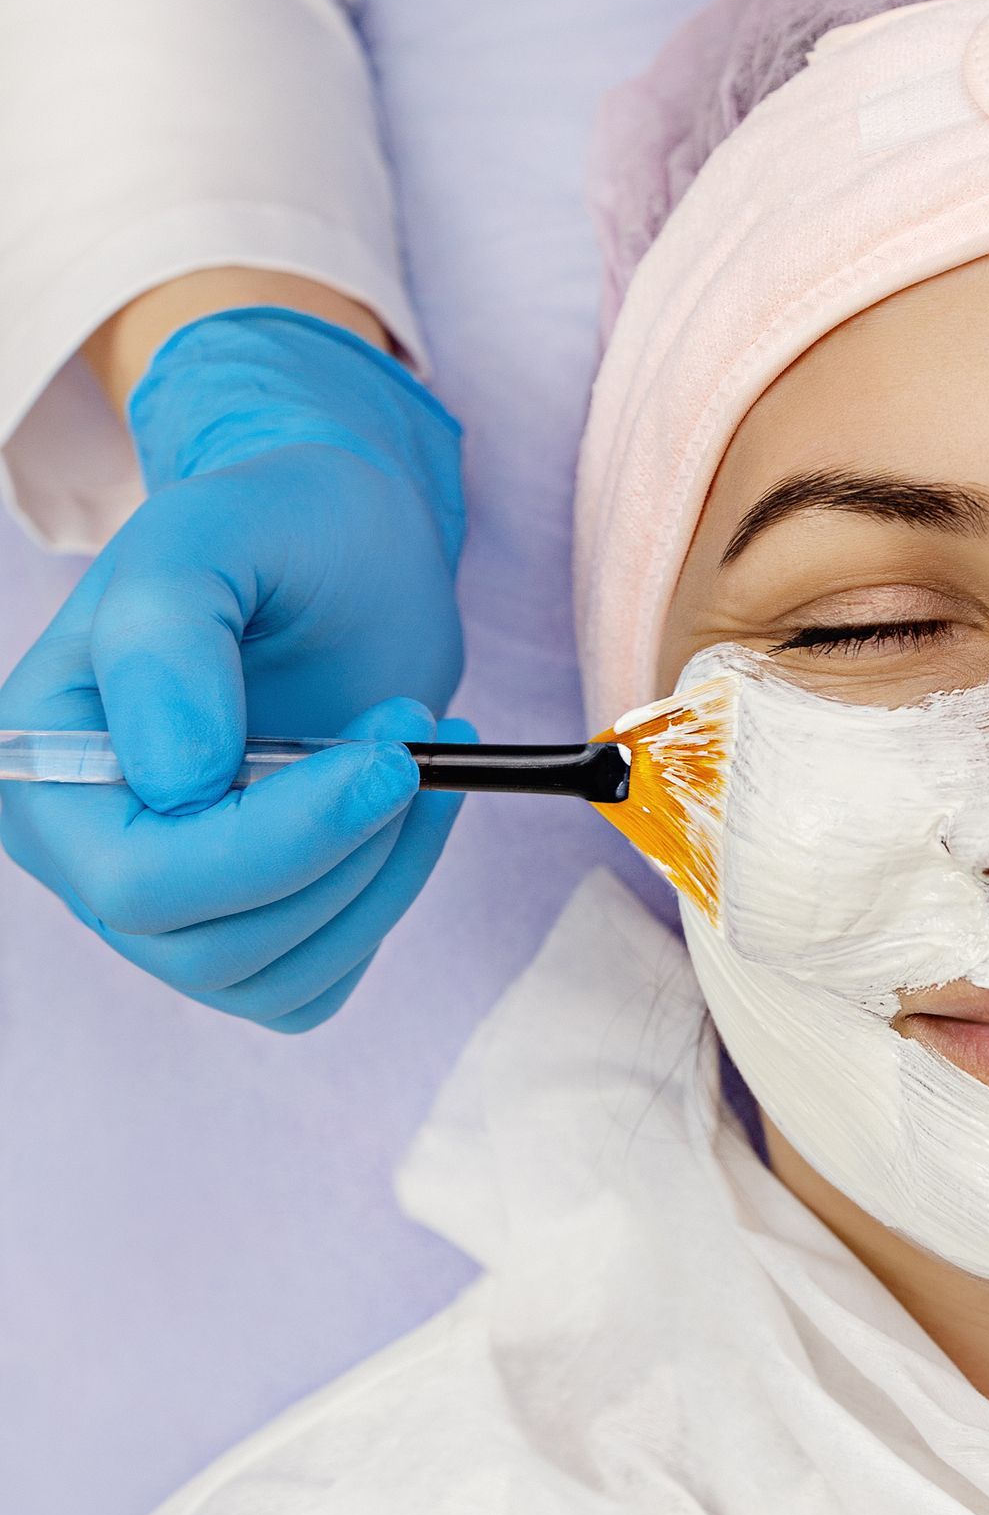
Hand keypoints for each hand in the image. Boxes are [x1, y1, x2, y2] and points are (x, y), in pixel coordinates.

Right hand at [0, 308, 469, 1029]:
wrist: (348, 556)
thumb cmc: (277, 533)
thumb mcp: (215, 532)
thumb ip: (170, 634)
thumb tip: (173, 777)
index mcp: (43, 766)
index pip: (134, 880)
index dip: (277, 840)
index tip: (388, 752)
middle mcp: (87, 851)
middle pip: (207, 946)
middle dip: (340, 854)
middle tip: (413, 744)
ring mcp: (168, 904)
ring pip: (275, 974)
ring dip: (380, 876)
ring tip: (419, 756)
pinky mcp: (253, 925)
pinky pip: (315, 983)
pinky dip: (384, 907)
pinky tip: (409, 818)